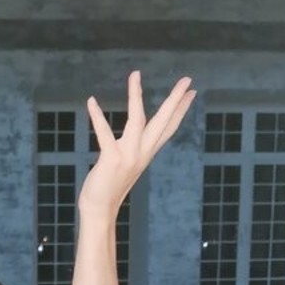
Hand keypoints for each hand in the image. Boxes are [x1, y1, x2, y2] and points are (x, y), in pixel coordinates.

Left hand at [77, 72, 195, 220]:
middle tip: (188, 80)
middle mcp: (142, 153)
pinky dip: (97, 116)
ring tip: (135, 75)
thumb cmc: (109, 187)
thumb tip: (137, 133)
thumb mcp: (127, 163)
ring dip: (135, 95)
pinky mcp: (111, 159)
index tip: (192, 92)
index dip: (181, 110)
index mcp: (146, 153)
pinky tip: (91, 101)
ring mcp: (128, 156)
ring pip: (137, 120)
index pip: (168, 128)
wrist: (100, 210)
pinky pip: (104, 133)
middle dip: (175, 100)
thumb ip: (133, 147)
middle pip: (163, 122)